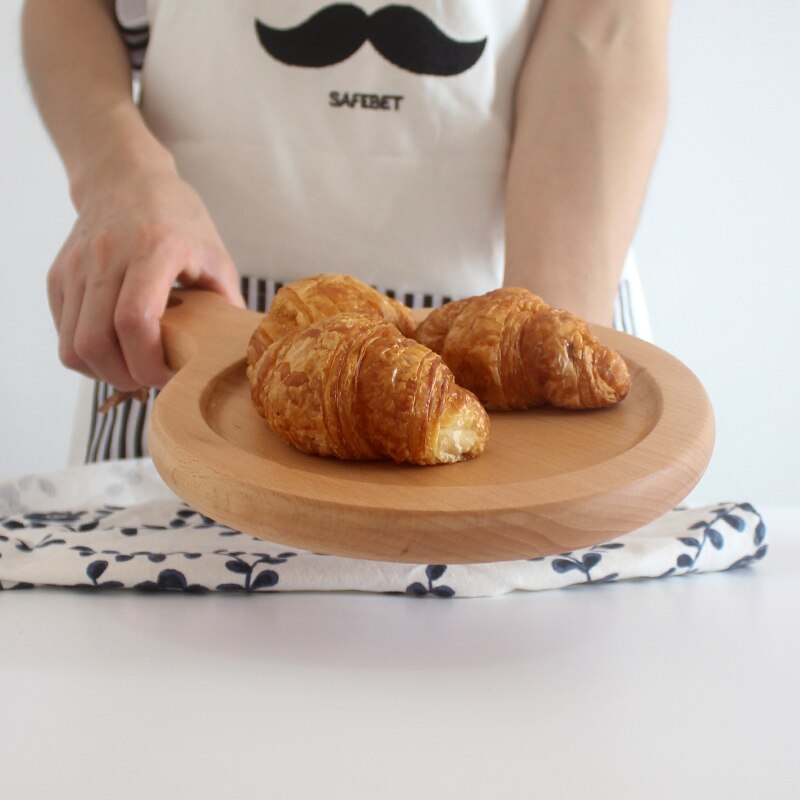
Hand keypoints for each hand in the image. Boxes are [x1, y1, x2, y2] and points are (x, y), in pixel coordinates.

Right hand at [48, 156, 243, 390]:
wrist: (123, 176)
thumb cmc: (177, 218)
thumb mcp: (215, 254)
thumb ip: (227, 302)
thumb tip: (238, 348)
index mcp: (153, 249)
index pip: (135, 319)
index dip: (150, 361)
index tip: (172, 373)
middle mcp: (107, 257)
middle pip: (97, 341)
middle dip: (126, 377)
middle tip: (152, 380)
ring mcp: (76, 267)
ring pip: (73, 345)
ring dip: (103, 373)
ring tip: (132, 371)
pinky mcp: (58, 276)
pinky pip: (63, 334)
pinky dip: (87, 356)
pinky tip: (114, 352)